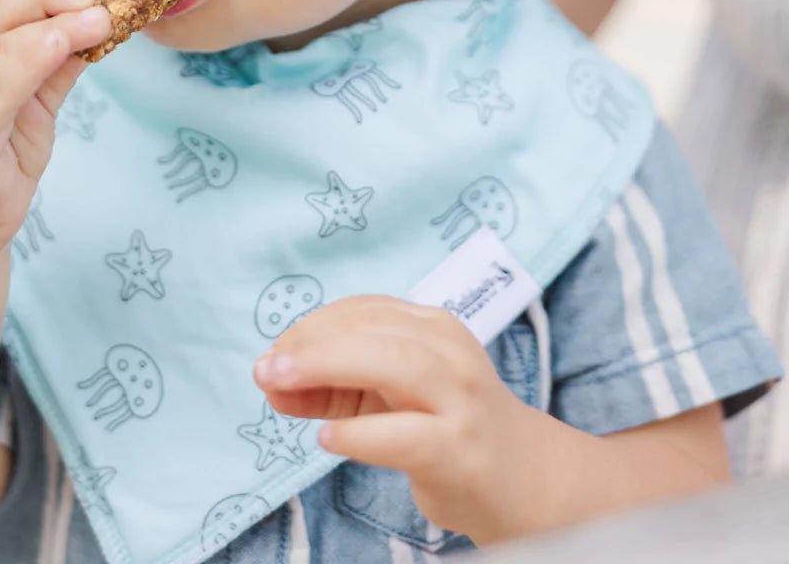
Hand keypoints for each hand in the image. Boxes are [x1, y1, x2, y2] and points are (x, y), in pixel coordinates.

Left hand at [252, 295, 543, 542]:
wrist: (523, 478)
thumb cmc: (444, 426)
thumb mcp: (386, 397)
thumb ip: (331, 387)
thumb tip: (269, 380)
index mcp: (432, 327)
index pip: (363, 311)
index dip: (310, 327)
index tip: (273, 354)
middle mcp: (450, 352)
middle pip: (374, 330)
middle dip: (311, 343)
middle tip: (266, 367)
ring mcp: (460, 399)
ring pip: (394, 364)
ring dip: (327, 368)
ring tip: (280, 385)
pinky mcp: (461, 450)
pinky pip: (405, 435)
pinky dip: (360, 433)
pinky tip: (327, 437)